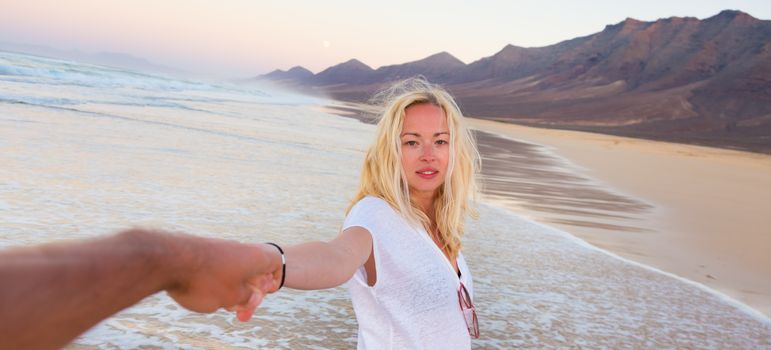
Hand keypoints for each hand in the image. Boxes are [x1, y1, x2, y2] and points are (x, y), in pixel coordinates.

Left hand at [162, 234, 282, 320]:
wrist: (168, 260)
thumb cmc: (206, 281)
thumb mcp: (232, 298)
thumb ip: (246, 299)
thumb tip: (249, 296)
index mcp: (254, 257)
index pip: (274, 264)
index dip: (271, 281)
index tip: (264, 294)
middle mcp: (239, 249)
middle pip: (252, 271)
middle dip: (247, 294)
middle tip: (239, 313)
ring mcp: (220, 249)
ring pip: (232, 272)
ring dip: (230, 290)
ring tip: (218, 304)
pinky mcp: (202, 252)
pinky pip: (216, 269)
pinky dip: (215, 283)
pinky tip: (203, 295)